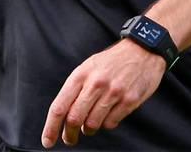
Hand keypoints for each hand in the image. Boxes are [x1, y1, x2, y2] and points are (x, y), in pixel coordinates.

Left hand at [41, 39, 164, 147]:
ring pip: (92, 124)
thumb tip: (64, 115)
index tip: (48, 141)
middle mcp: (96, 83)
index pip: (60, 106)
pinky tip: (108, 115)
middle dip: (69, 134)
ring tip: (90, 125)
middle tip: (69, 139)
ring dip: (88, 129)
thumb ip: (76, 89)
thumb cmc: (112, 61)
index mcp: (81, 74)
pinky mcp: (129, 100)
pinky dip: (106, 124)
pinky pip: (111, 123)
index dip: (51, 127)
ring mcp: (113, 92)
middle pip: (74, 119)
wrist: (142, 50)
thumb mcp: (88, 67)